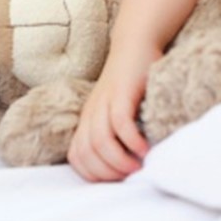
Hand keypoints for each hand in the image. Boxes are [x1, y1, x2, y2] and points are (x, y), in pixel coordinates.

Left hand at [68, 44, 158, 181]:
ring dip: (119, 161)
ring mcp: (105, 101)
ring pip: (101, 142)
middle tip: (130, 176)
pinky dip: (131, 142)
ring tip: (137, 166)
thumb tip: (125, 163)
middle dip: (108, 172)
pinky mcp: (121, 92)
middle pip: (88, 153)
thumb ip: (114, 130)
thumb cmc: (131, 79)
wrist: (135, 42)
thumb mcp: (116, 106)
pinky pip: (120, 124)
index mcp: (88, 118)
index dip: (94, 174)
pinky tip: (144, 149)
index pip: (77, 157)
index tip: (116, 179)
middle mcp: (92, 111)